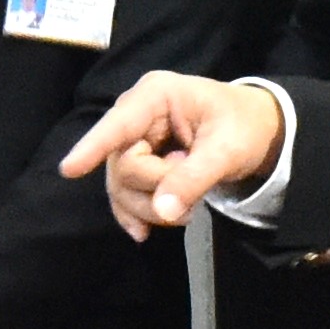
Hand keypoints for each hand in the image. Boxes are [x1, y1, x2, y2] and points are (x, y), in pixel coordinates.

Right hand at [61, 71, 287, 234]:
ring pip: (121, 184)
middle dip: (155, 188)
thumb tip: (162, 211)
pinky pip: (124, 193)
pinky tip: (143, 233)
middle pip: (122, 164)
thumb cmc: (245, 128)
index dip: (93, 146)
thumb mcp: (227, 151)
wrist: (260, 132)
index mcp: (157, 95)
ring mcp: (134, 140)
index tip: (69, 170)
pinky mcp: (137, 162)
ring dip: (150, 206)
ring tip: (189, 208)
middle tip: (194, 192)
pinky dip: (136, 214)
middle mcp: (136, 115)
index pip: (118, 124)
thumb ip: (194, 178)